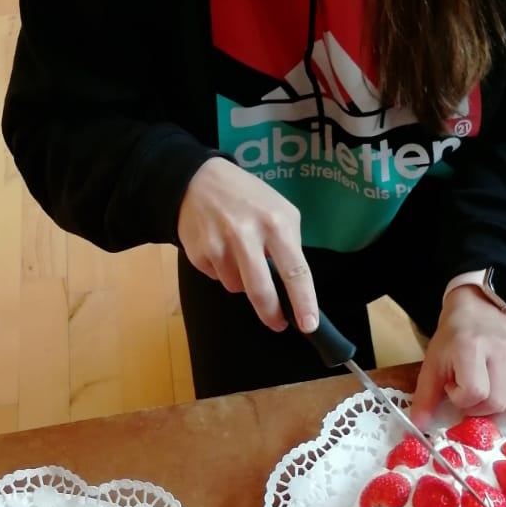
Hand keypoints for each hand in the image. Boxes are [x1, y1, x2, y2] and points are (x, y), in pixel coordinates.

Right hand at [177, 157, 318, 332]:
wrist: (197, 180)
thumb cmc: (248, 196)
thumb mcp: (280, 209)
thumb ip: (289, 243)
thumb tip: (291, 283)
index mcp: (275, 224)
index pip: (295, 271)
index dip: (303, 301)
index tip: (308, 325)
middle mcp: (246, 236)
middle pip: (261, 291)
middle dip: (272, 313)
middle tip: (278, 322)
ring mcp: (218, 246)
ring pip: (236, 287)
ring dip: (243, 281)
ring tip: (239, 255)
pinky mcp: (198, 254)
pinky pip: (217, 277)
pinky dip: (222, 270)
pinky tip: (220, 248)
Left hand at [410, 286, 505, 426]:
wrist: (476, 318)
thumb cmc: (451, 343)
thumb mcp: (432, 366)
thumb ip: (425, 397)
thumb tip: (418, 428)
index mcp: (472, 347)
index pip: (474, 392)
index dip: (460, 400)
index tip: (451, 390)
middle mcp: (502, 352)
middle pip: (497, 404)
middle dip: (477, 412)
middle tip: (467, 400)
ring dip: (495, 415)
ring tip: (482, 401)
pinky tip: (502, 403)